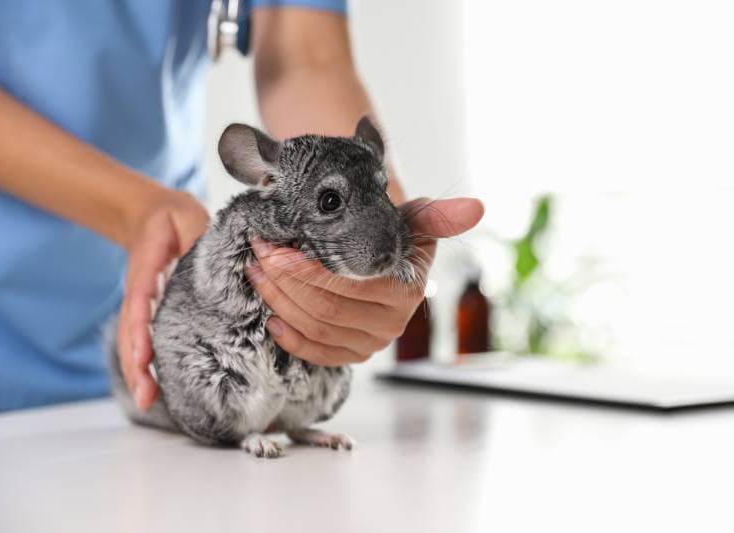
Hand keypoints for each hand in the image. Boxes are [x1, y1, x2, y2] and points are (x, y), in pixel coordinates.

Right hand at [117, 190, 209, 409]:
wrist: (153, 213)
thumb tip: (217, 262)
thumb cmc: (174, 218)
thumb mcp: (188, 218)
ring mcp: (142, 302)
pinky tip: (154, 388)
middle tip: (145, 396)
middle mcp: (140, 290)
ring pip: (134, 340)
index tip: (142, 355)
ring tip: (147, 401)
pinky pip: (144, 339)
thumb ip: (198, 238)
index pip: (140, 301)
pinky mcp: (150, 310)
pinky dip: (146, 363)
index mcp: (146, 268)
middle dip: (135, 364)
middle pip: (132, 331)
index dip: (140, 330)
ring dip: (138, 370)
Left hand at [246, 197, 484, 365]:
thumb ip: (439, 217)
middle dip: (283, 282)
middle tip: (257, 255)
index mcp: (406, 290)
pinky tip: (271, 315)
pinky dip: (290, 336)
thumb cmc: (393, 235)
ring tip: (256, 273)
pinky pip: (317, 353)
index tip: (272, 246)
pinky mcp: (354, 354)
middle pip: (325, 310)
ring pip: (316, 329)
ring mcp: (372, 343)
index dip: (303, 270)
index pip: (346, 286)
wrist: (386, 257)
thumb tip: (476, 208)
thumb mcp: (414, 221)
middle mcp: (392, 323)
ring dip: (279, 302)